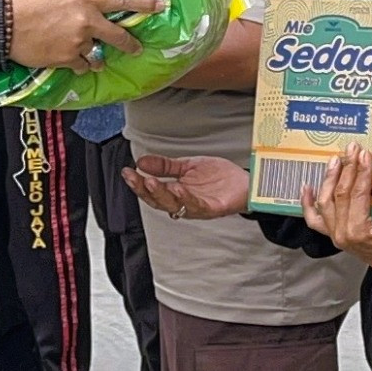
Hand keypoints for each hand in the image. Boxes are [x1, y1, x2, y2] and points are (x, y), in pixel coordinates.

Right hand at [7, 0, 162, 70]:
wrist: (4, 25)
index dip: (144, 2)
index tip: (159, 6)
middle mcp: (87, 21)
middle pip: (118, 35)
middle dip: (130, 43)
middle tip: (136, 47)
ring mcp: (78, 42)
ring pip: (96, 53)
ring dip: (94, 54)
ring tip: (86, 53)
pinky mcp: (67, 59)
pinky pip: (81, 65)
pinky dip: (79, 64)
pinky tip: (71, 59)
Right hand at [124, 152, 250, 220]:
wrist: (244, 183)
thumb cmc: (218, 177)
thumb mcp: (187, 166)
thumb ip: (164, 166)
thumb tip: (141, 162)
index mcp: (174, 193)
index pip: (151, 190)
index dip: (137, 183)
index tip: (127, 172)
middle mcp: (182, 203)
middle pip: (157, 200)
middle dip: (143, 189)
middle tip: (135, 177)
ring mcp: (195, 207)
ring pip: (172, 204)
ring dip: (160, 194)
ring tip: (149, 181)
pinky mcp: (210, 208)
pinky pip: (194, 205)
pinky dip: (184, 198)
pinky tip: (176, 188)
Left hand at [297, 144, 371, 279]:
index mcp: (359, 232)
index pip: (357, 195)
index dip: (361, 173)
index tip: (365, 155)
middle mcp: (342, 233)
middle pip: (339, 194)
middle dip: (346, 169)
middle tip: (353, 149)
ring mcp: (335, 234)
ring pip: (325, 202)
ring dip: (329, 178)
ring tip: (336, 159)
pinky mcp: (333, 234)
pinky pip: (314, 219)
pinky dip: (308, 203)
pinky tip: (306, 187)